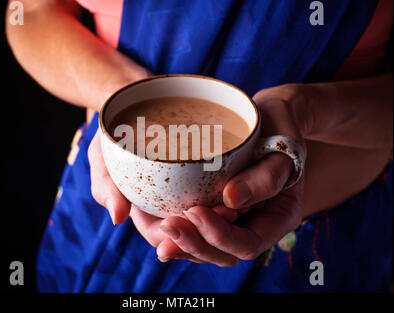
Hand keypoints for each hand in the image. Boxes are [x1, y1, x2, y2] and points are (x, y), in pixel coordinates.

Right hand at [88, 126, 245, 263]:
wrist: (134, 102)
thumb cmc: (115, 132)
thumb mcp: (101, 154)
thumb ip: (104, 184)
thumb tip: (118, 218)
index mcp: (144, 211)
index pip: (161, 235)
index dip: (179, 237)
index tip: (193, 221)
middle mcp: (168, 206)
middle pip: (191, 230)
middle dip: (210, 229)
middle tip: (229, 213)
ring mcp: (187, 192)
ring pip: (210, 214)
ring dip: (227, 214)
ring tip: (241, 204)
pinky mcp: (205, 174)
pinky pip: (221, 190)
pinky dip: (232, 192)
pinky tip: (245, 185)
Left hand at [152, 84, 307, 265]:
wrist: (271, 119)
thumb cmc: (280, 129)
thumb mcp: (282, 148)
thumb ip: (266, 177)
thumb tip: (231, 199)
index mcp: (277, 219)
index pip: (247, 244)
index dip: (220, 236)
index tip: (195, 211)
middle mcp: (254, 226)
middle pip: (222, 254)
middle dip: (193, 244)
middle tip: (167, 227)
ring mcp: (234, 221)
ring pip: (205, 247)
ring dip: (179, 242)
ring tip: (157, 228)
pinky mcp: (216, 210)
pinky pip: (196, 228)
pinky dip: (175, 228)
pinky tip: (152, 219)